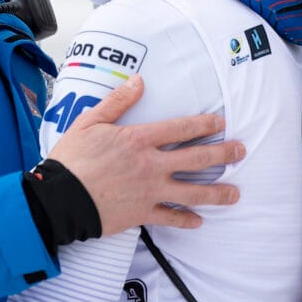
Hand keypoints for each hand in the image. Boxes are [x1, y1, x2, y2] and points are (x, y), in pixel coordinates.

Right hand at [45, 73, 243, 235]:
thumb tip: (138, 81)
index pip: (180, 129)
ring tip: (235, 193)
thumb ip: (117, 102)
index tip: (221, 123)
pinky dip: (187, 220)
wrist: (60, 198)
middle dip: (222, 154)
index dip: (203, 125)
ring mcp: (149, 191)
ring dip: (217, 193)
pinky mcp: (142, 213)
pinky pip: (171, 218)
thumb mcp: (90, 121)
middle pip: (196, 159)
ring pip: (192, 193)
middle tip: (241, 151)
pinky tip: (199, 221)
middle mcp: (151, 165)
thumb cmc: (72, 159)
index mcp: (138, 139)